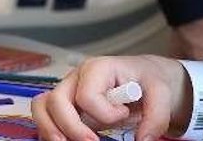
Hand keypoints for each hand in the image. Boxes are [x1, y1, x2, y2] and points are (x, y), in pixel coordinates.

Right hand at [33, 55, 188, 140]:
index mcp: (97, 68)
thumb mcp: (161, 93)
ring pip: (42, 106)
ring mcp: (68, 91)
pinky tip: (65, 140)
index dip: (105, 113)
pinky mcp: (65, 105)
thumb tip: (142, 140)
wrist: (142, 81)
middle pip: (56, 100)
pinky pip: (45, 115)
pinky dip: (49, 130)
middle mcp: (76, 78)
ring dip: (50, 129)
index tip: (124, 114)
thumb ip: (156, 115)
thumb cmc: (147, 82)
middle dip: (71, 127)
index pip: (87, 95)